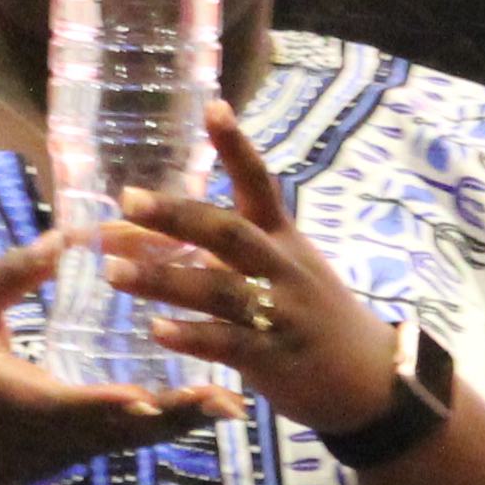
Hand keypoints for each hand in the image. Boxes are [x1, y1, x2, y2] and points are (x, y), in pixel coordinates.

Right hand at [0, 231, 238, 484]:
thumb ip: (5, 279)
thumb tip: (61, 239)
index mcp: (19, 400)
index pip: (70, 404)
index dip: (110, 403)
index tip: (149, 399)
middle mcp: (55, 432)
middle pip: (123, 430)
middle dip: (175, 416)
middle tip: (226, 402)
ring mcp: (73, 449)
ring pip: (137, 440)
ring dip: (185, 422)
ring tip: (233, 404)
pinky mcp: (83, 452)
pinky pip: (132, 438)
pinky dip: (170, 424)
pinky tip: (208, 403)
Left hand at [105, 103, 409, 437]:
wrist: (369, 378)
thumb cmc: (311, 315)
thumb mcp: (283, 268)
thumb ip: (225, 249)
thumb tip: (150, 227)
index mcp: (284, 238)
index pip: (260, 182)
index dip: (237, 146)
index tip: (213, 106)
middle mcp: (283, 268)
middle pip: (229, 233)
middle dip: (178, 216)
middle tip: (129, 199)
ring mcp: (280, 313)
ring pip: (220, 290)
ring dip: (165, 281)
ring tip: (114, 272)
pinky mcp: (274, 358)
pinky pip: (229, 343)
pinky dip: (192, 336)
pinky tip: (156, 331)